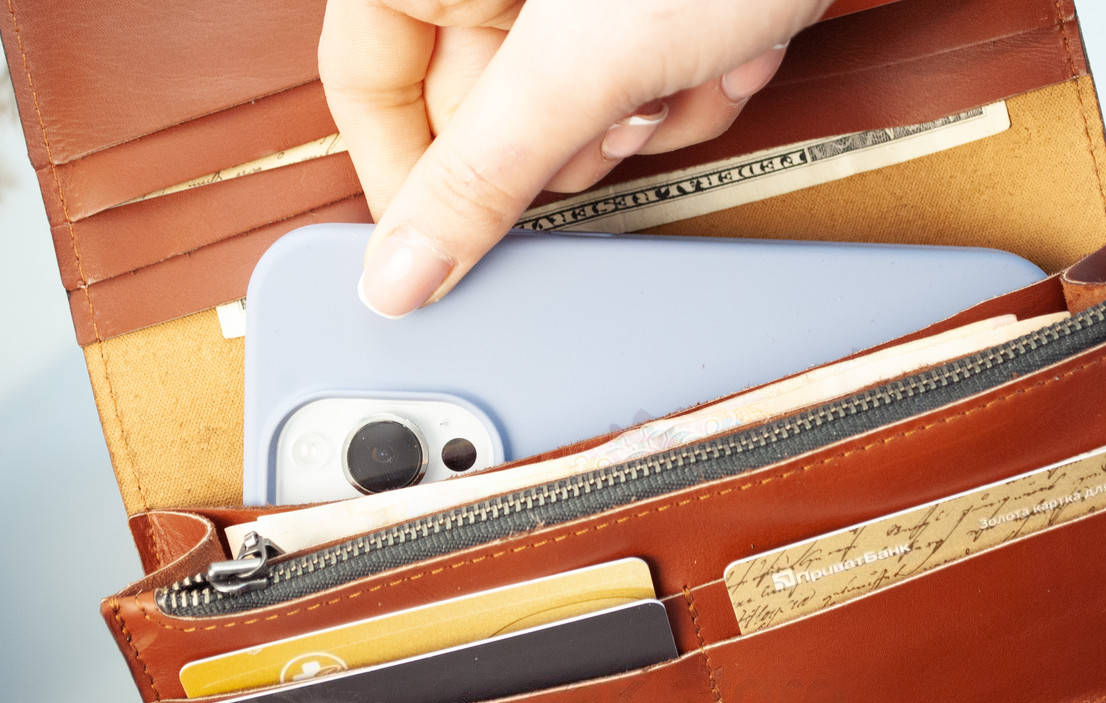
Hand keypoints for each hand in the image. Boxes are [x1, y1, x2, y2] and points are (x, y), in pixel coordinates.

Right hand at [319, 0, 834, 316]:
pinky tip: (739, 37)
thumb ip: (481, 177)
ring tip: (696, 48)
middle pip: (489, 115)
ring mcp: (581, 0)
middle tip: (616, 107)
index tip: (441, 255)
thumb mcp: (578, 63)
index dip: (406, 179)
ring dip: (656, 110)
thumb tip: (401, 272)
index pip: (367, 83)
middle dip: (578, 130)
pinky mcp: (652, 9)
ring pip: (581, 118)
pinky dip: (706, 84)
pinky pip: (651, 93)